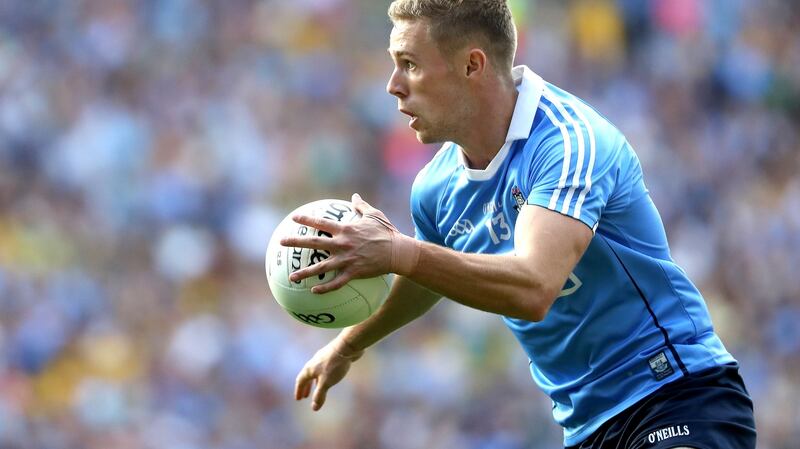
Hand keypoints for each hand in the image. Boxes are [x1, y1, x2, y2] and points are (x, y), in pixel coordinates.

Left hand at [280, 193, 419, 293]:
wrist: (398, 252)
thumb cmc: (387, 232)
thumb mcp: (374, 215)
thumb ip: (361, 206)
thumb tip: (354, 196)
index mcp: (345, 229)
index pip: (321, 222)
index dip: (306, 219)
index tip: (293, 218)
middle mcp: (342, 244)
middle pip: (314, 243)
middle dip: (295, 242)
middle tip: (281, 242)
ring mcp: (346, 260)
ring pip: (321, 267)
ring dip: (305, 273)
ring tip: (292, 277)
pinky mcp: (353, 273)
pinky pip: (336, 283)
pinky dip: (325, 288)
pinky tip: (313, 292)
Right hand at [295, 337, 363, 410]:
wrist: (347, 346)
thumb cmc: (334, 365)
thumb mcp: (326, 383)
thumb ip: (319, 395)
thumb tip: (314, 408)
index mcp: (309, 369)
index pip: (300, 381)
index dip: (299, 391)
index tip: (298, 399)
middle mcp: (314, 363)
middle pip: (307, 376)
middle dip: (306, 387)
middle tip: (305, 396)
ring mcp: (323, 359)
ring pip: (316, 372)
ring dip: (315, 382)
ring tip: (317, 388)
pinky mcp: (332, 357)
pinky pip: (324, 369)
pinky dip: (323, 376)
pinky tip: (330, 378)